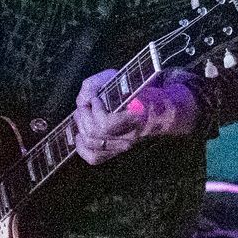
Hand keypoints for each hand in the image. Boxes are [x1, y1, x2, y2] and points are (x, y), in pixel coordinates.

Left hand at [73, 71, 197, 165]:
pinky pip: (93, 157)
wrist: (156, 111)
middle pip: (94, 132)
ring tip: (85, 112)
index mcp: (135, 116)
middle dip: (84, 113)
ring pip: (91, 142)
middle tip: (88, 101)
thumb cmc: (136, 92)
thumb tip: (86, 94)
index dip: (95, 110)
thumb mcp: (120, 80)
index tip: (97, 98)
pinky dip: (82, 146)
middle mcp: (129, 136)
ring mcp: (122, 147)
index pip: (105, 125)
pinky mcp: (115, 153)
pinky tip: (81, 134)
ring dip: (81, 124)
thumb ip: (99, 82)